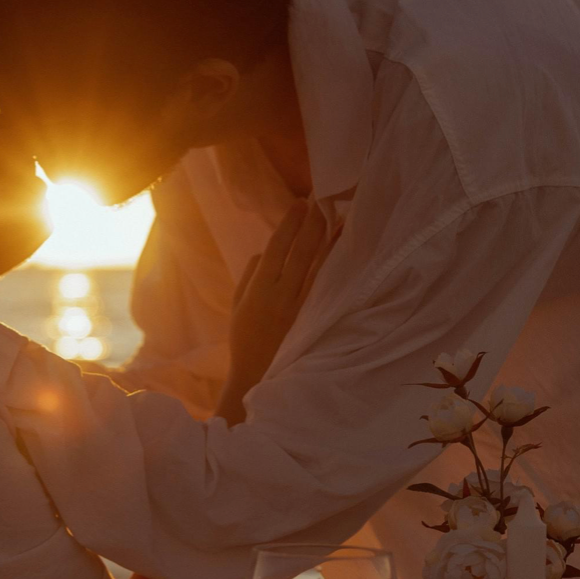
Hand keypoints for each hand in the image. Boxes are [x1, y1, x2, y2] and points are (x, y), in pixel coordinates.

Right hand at [216, 201, 332, 424]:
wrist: (258, 375)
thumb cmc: (243, 339)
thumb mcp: (237, 304)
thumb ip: (250, 275)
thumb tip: (266, 251)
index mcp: (259, 289)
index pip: (277, 248)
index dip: (290, 224)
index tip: (300, 204)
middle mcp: (282, 295)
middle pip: (301, 253)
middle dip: (312, 225)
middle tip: (321, 203)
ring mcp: (300, 307)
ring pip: (318, 267)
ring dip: (328, 242)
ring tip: (339, 220)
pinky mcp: (313, 317)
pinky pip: (325, 285)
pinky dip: (333, 266)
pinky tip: (342, 252)